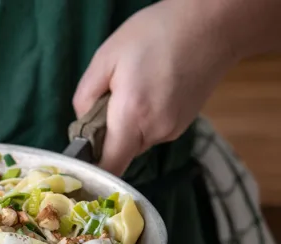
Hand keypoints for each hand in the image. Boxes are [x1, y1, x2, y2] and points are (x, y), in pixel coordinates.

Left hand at [72, 0, 239, 175]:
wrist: (213, 24)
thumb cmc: (155, 34)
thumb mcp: (105, 57)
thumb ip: (85, 97)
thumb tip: (82, 121)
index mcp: (132, 116)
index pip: (109, 166)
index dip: (92, 167)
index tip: (81, 153)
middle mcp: (155, 131)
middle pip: (121, 153)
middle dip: (107, 136)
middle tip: (105, 103)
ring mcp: (173, 130)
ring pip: (136, 142)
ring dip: (126, 125)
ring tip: (132, 90)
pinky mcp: (184, 124)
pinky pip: (152, 131)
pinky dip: (143, 119)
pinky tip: (149, 90)